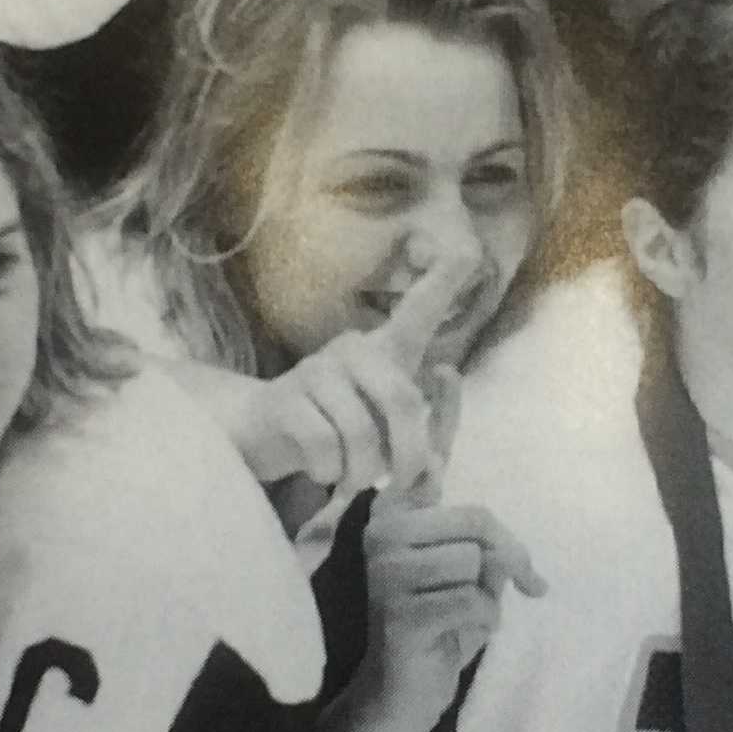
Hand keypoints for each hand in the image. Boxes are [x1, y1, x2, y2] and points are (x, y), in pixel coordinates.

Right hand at [240, 252, 487, 499]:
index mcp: (385, 350)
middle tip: (401, 484)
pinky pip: (323, 444)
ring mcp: (316, 371)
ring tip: (353, 477)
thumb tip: (434, 466)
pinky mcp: (284, 399)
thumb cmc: (338, 429)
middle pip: (401, 399)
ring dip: (363, 472)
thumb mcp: (385, 431)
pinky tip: (322, 469)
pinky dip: (329, 471)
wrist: (264, 433)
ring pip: (360, 433)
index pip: (420, 309)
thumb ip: (417, 444)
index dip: (445, 280)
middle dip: (408, 454)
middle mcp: (353, 349)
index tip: (468, 247)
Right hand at [365, 485, 545, 688]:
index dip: (504, 538)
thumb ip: (486, 547)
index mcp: (393, 519)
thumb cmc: (438, 626)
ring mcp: (387, 575)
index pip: (471, 511)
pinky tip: (460, 635)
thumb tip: (506, 548)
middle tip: (513, 590)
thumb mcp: (468, 575)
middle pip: (475, 523)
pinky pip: (470, 600)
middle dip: (507, 559)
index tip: (516, 563)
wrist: (402, 692)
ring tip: (464, 617)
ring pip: (471, 560)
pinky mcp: (400, 614)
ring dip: (487, 597)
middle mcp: (381, 537)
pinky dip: (483, 620)